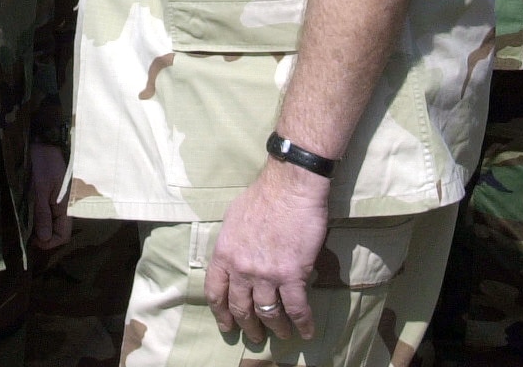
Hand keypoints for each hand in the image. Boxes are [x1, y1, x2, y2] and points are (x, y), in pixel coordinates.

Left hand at [30, 142, 72, 250]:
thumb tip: (45, 239)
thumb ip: (42, 215)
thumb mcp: (39, 189)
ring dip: (38, 226)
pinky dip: (37, 217)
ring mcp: (58, 201)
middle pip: (57, 231)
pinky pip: (47, 213)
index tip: (32, 240)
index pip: (63, 235)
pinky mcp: (51, 196)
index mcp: (65, 206)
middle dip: (42, 236)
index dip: (49, 243)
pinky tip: (26, 213)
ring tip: (23, 223)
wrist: (43, 143)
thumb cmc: (43, 164)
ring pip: (51, 223)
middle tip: (24, 232)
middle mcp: (64, 207)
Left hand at [204, 159, 329, 342]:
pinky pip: (297, 308)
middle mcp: (242, 269)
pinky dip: (302, 324)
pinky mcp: (293, 275)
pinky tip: (306, 331)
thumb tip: (235, 256)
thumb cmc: (263, 196)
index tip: (226, 323)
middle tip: (254, 335)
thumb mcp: (233, 218)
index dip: (220, 312)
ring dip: (275, 327)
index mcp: (225, 253)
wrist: (290, 186)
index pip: (215, 291)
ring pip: (268, 313)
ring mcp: (267, 275)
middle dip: (247, 325)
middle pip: (241, 307)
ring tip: (280, 335)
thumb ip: (232, 243)